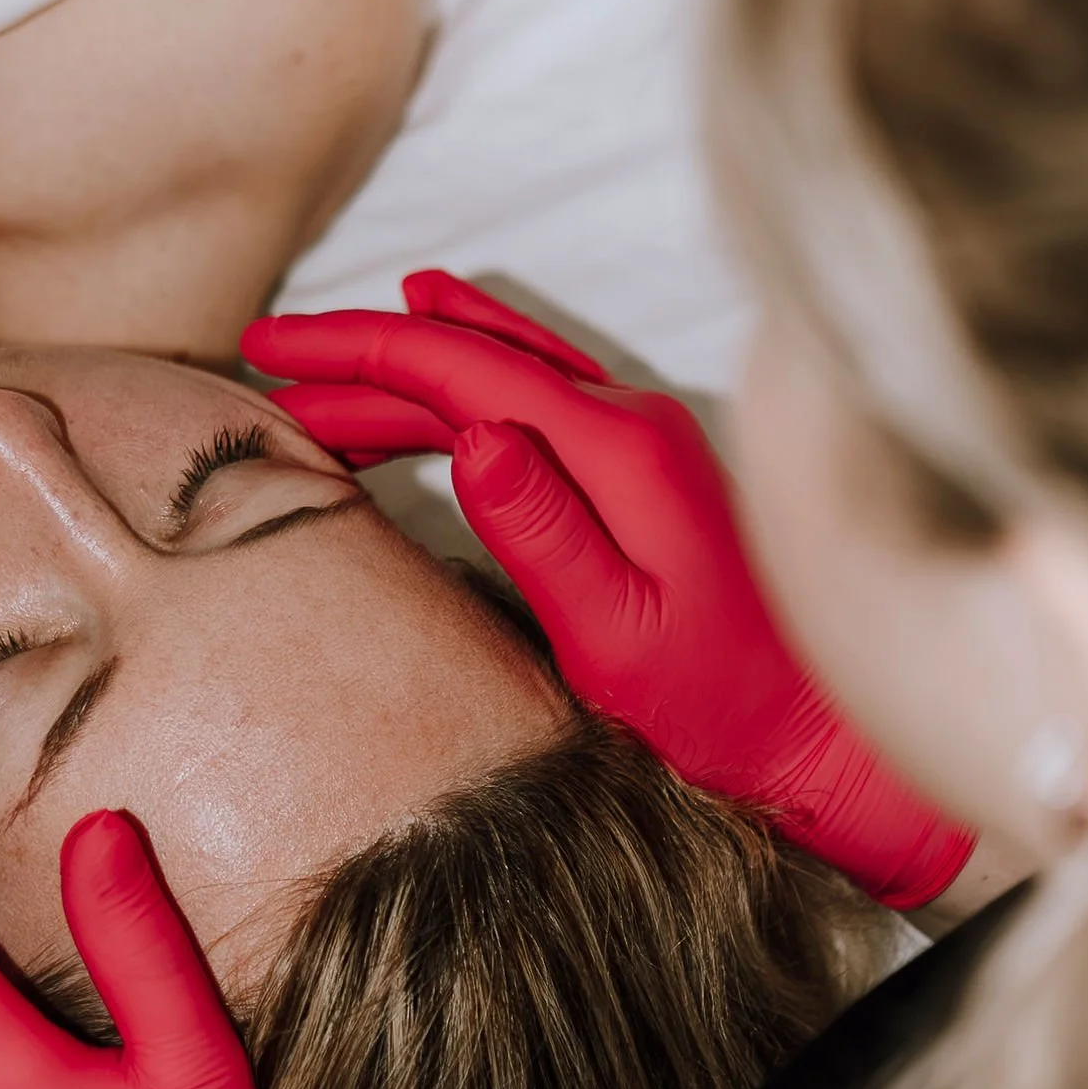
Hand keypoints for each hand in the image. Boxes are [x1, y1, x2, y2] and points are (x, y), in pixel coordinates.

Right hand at [242, 270, 972, 909]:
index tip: (270, 347)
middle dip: (361, 354)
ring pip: (498, 373)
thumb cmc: (721, 712)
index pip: (459, 369)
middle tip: (264, 358)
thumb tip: (473, 436)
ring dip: (403, 370)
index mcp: (615, 451)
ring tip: (313, 385)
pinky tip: (436, 353)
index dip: (356, 350)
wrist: (824, 741)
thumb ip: (543, 535)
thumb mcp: (614, 640)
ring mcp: (642, 440)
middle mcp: (631, 422)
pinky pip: (532, 396)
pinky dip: (462, 379)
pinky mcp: (645, 471)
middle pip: (470, 356)